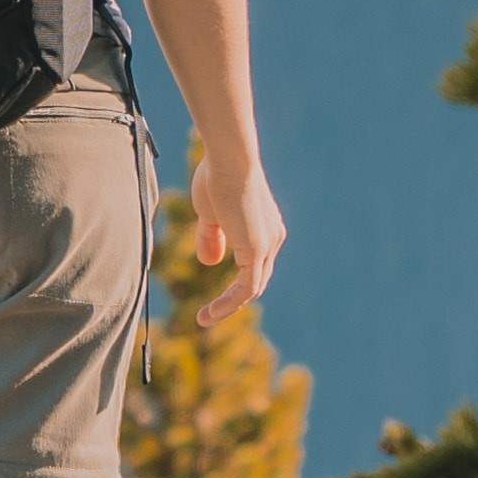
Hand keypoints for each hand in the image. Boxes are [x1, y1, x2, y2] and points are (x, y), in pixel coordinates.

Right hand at [187, 149, 285, 330]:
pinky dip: (229, 303)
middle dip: (233, 299)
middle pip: (257, 280)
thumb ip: (211, 237)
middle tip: (209, 313)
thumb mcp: (210, 213)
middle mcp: (272, 238)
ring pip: (252, 288)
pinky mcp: (257, 250)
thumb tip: (209, 262)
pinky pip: (246, 288)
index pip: (255, 264)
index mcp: (265, 227)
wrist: (230, 159)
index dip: (235, 281)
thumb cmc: (217, 176)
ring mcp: (267, 245)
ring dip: (228, 306)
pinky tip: (210, 312)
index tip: (216, 291)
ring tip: (205, 318)